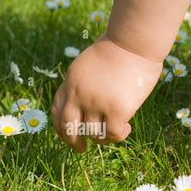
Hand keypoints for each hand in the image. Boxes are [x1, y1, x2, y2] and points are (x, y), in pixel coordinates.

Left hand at [51, 34, 162, 151]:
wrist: (134, 41)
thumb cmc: (116, 49)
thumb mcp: (87, 64)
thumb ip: (81, 86)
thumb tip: (83, 110)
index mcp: (70, 83)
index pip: (56, 113)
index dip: (60, 129)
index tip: (69, 136)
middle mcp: (79, 95)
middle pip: (68, 128)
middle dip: (72, 142)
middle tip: (81, 149)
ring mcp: (97, 103)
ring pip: (93, 134)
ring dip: (102, 137)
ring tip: (115, 130)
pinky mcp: (116, 109)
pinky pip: (112, 134)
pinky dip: (118, 136)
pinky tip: (127, 127)